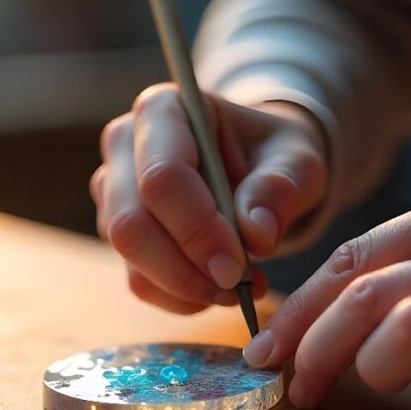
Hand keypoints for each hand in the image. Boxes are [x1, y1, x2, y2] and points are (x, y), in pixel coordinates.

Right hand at [91, 84, 326, 313]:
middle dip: (186, 269)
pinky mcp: (118, 233)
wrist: (258, 167)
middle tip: (239, 288)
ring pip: (130, 259)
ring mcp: (114, 192)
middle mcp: (124, 146)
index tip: (240, 264)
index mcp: (163, 111)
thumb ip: (280, 188)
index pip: (162, 178)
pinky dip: (181, 298)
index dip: (198, 229)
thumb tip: (257, 234)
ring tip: (240, 289)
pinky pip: (139, 281)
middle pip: (130, 224)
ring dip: (187, 288)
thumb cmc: (274, 154)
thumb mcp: (296, 160)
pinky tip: (219, 290)